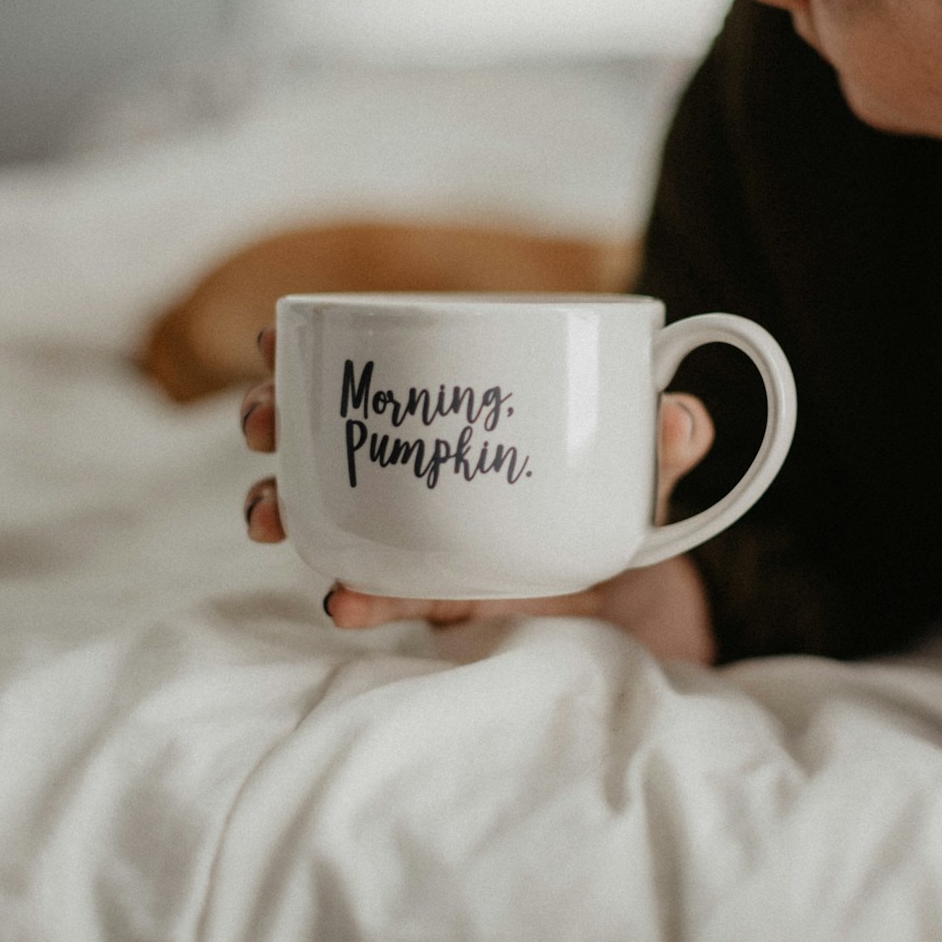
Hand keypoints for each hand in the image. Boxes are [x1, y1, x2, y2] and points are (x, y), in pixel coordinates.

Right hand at [240, 327, 719, 663]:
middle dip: (275, 422)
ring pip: (331, 516)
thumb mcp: (647, 463)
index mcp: (454, 417)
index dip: (313, 352)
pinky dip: (363, 597)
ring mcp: (422, 538)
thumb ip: (668, 438)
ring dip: (284, 509)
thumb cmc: (628, 504)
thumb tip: (679, 417)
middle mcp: (421, 473)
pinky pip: (392, 596)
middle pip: (326, 437)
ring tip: (267, 515)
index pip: (374, 371)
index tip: (272, 337)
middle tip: (262, 419)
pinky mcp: (444, 600)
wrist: (652, 603)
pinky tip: (341, 597)